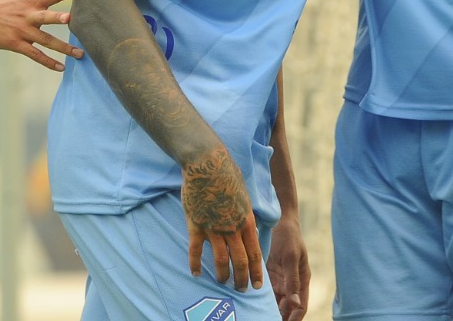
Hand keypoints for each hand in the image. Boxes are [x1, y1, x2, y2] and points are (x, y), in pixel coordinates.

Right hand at [0, 0, 83, 69]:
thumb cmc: (5, 6)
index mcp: (32, 1)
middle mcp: (28, 15)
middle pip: (47, 16)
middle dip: (59, 17)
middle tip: (71, 19)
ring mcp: (22, 31)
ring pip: (45, 40)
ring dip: (63, 47)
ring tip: (79, 53)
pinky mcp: (15, 44)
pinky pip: (35, 54)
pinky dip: (48, 61)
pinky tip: (61, 67)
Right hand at [180, 146, 261, 290]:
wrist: (207, 163)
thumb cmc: (226, 173)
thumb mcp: (244, 194)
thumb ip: (244, 213)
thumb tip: (248, 225)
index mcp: (246, 220)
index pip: (255, 253)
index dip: (256, 271)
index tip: (257, 285)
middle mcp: (232, 227)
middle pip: (240, 261)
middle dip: (242, 278)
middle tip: (240, 289)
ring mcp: (213, 227)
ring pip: (220, 259)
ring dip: (222, 274)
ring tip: (222, 282)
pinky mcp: (196, 224)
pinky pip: (195, 250)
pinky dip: (194, 264)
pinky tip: (195, 273)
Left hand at [267, 215, 310, 320]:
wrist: (278, 219)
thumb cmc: (289, 236)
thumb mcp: (291, 257)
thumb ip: (292, 280)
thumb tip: (294, 303)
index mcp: (302, 280)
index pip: (300, 306)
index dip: (294, 318)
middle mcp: (291, 282)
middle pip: (287, 306)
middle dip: (279, 316)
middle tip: (265, 320)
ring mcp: (280, 278)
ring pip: (275, 300)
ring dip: (268, 308)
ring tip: (257, 316)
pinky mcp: (269, 273)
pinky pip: (265, 290)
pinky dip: (260, 298)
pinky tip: (251, 303)